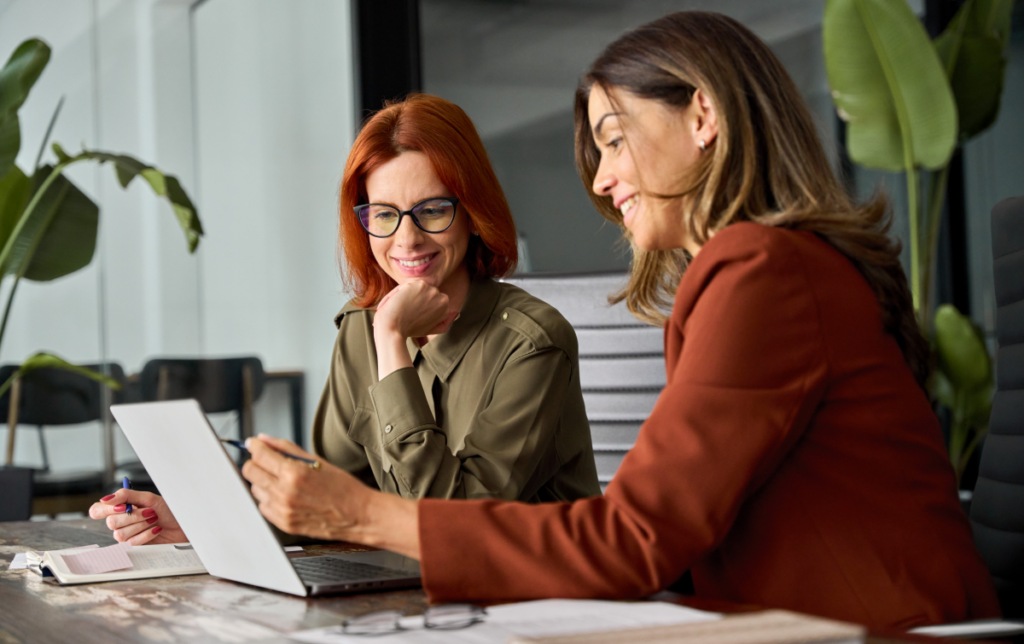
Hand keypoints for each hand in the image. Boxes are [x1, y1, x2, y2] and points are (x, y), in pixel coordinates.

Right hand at [88, 489, 186, 544]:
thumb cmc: (167, 510)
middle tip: (149, 511)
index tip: (122, 506)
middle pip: (110, 522)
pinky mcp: (134, 547)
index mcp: (120, 508)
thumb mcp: (148, 498)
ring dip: (140, 525)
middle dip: (133, 516)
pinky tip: (156, 530)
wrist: (182, 525)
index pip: (97, 510)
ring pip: (119, 534)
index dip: (105, 509)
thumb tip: (106, 498)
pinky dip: (146, 534)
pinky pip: (132, 542)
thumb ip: (126, 496)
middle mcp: (120, 522)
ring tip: (154, 519)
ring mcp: (126, 535)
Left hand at [242, 435, 420, 557]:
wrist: (358, 516)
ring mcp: (282, 511)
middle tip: (267, 460)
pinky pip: (263, 507)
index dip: (254, 446)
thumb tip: (264, 440)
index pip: (259, 454)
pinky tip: (286, 495)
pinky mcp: (283, 524)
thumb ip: (286, 448)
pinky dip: (269, 498)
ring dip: (263, 481)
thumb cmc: (343, 488)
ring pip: (255, 489)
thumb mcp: (317, 460)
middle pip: (250, 472)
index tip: (254, 444)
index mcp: (294, 474)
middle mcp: (284, 493)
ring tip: (283, 480)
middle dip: (256, 462)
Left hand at [374, 281, 457, 339]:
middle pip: (425, 292)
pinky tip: (399, 302)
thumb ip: (443, 323)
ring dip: (408, 294)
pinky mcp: (419, 284)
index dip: (420, 306)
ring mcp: (431, 290)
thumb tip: (455, 314)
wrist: (393, 328)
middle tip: (407, 312)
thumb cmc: (408, 330)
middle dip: (415, 299)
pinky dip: (400, 291)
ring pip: (416, 287)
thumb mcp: (430, 329)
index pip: (431, 299)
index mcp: (445, 307)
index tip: (413, 315)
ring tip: (403, 308)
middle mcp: (442, 297)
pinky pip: (408, 284)